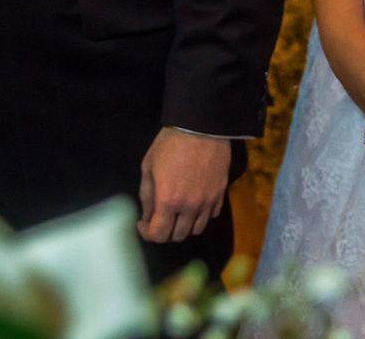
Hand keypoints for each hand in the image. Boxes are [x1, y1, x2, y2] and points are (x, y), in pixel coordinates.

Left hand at [137, 127, 230, 242]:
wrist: (201, 127)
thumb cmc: (171, 144)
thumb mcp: (148, 167)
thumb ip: (146, 195)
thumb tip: (147, 215)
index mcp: (168, 200)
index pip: (158, 235)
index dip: (147, 233)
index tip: (143, 223)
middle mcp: (190, 206)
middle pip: (178, 236)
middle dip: (165, 231)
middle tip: (159, 219)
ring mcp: (208, 201)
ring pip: (196, 229)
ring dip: (184, 226)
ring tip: (177, 214)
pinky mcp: (220, 193)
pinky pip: (211, 215)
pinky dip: (201, 215)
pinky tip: (194, 204)